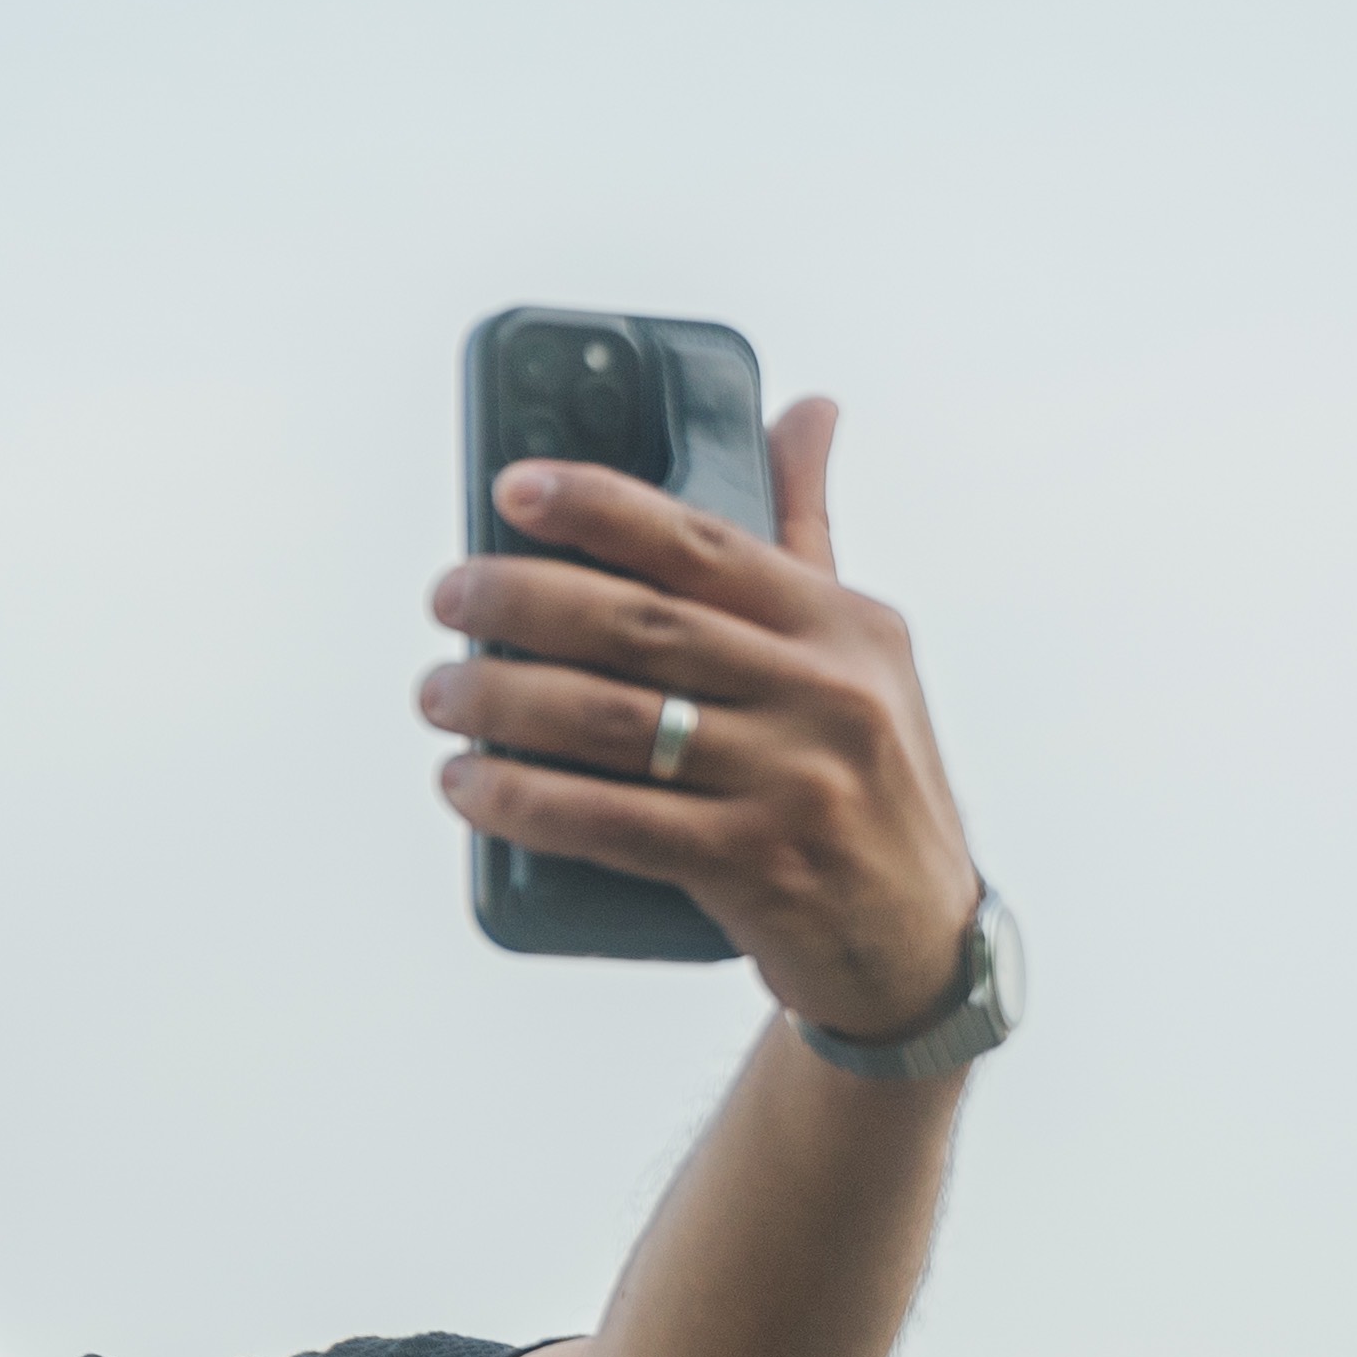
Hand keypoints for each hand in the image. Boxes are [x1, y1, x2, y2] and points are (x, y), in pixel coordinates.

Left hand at [418, 397, 979, 1045]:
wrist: (918, 946)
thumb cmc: (869, 781)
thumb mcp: (864, 654)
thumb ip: (810, 534)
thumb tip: (808, 410)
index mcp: (845, 626)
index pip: (705, 544)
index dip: (601, 508)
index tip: (513, 489)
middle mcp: (827, 695)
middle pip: (640, 625)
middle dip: (521, 601)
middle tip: (447, 595)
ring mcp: (795, 784)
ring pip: (612, 721)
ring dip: (501, 700)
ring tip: (438, 692)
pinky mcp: (756, 867)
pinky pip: (610, 822)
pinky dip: (524, 799)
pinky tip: (467, 783)